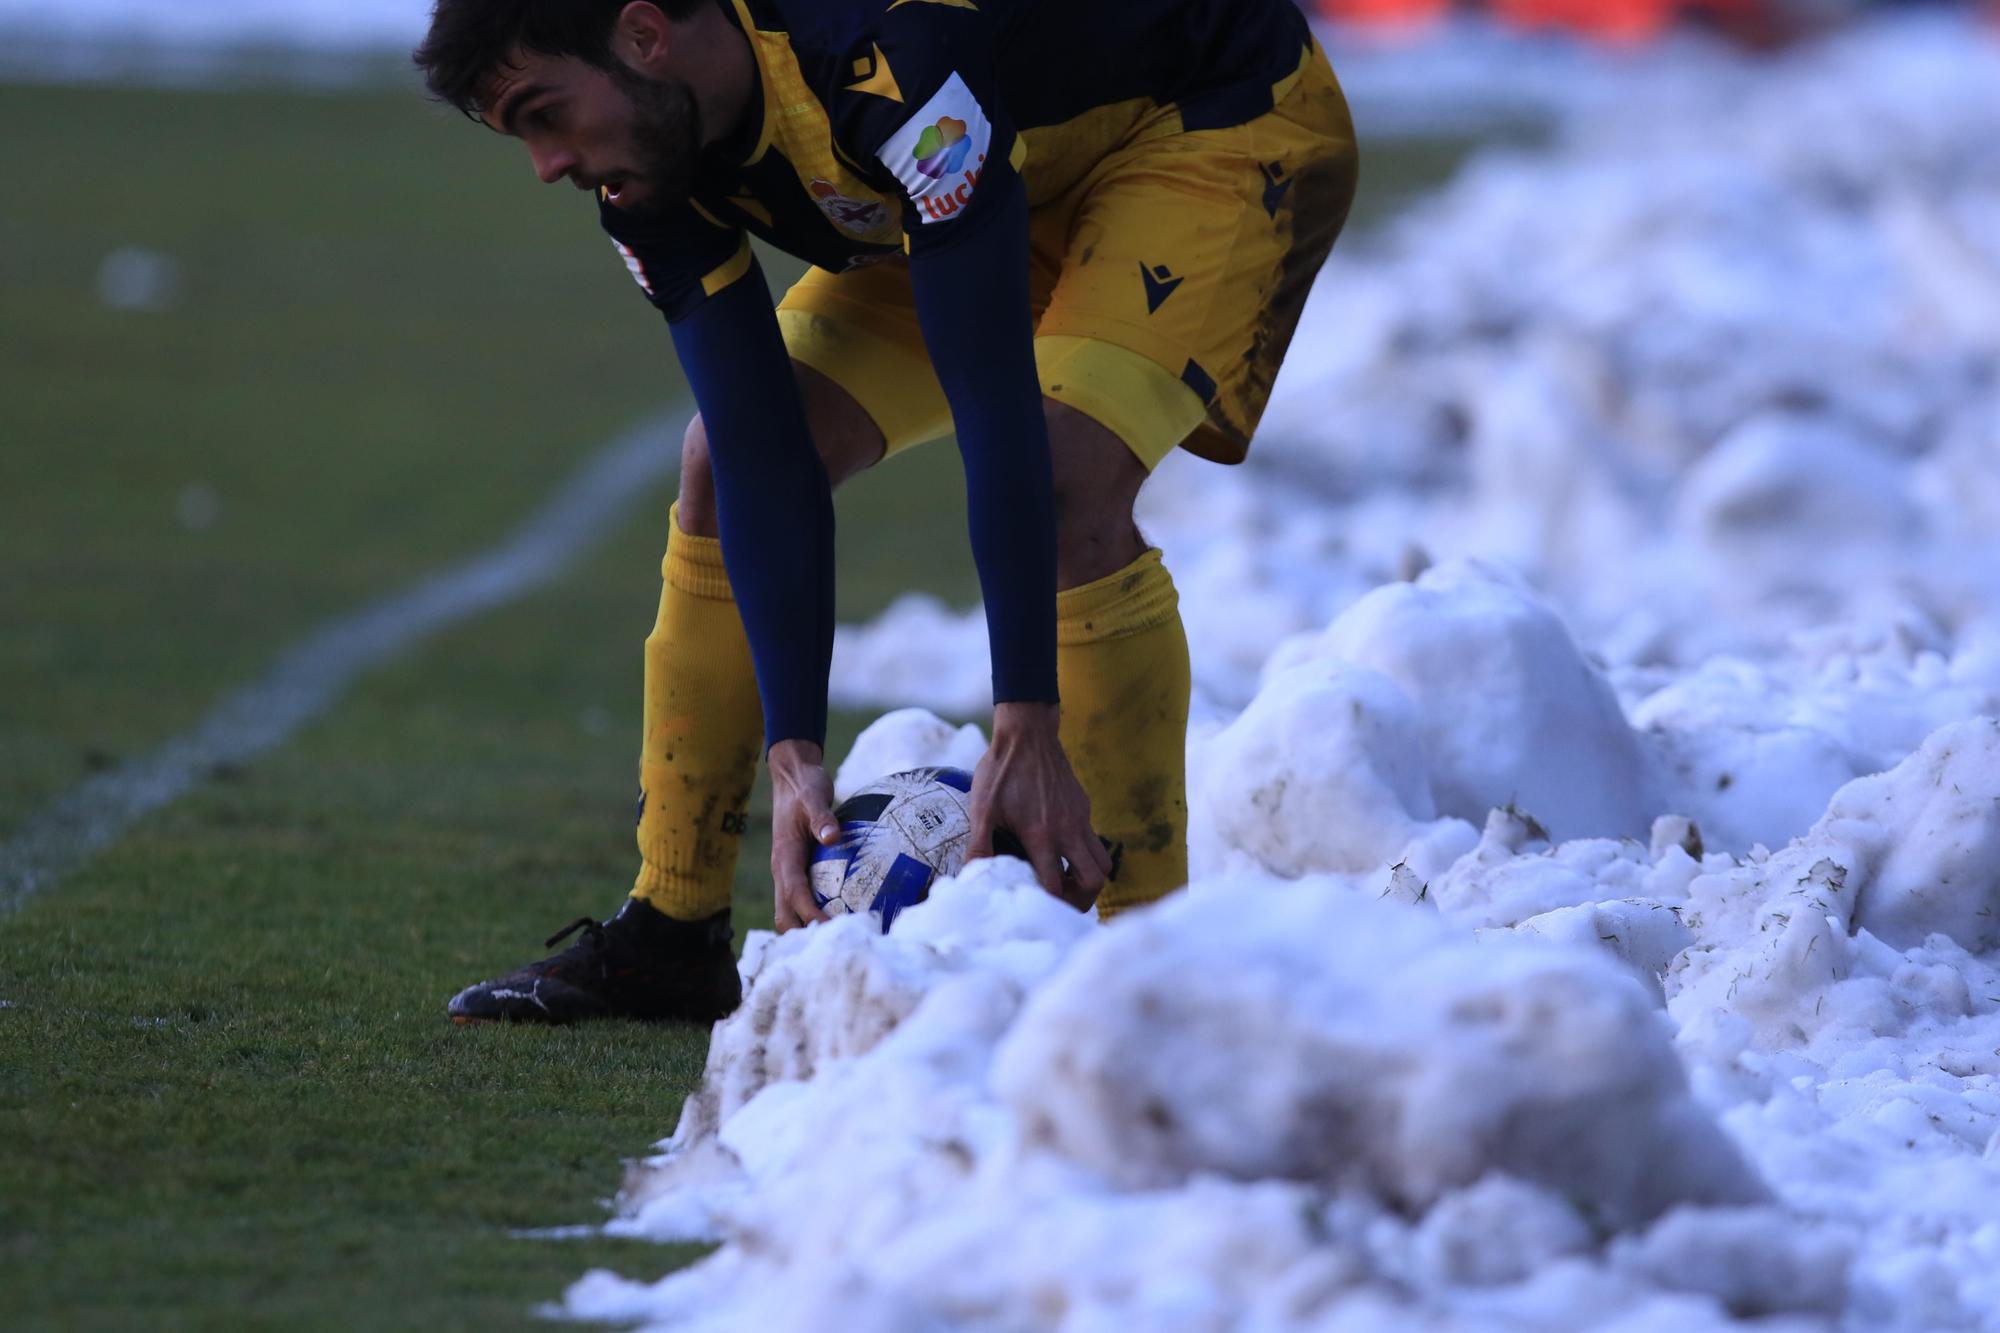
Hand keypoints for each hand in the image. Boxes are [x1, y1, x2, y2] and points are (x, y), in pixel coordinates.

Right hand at [770, 739, 835, 932]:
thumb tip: (832, 836)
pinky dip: (814, 914)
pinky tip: (840, 917)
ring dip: (807, 928)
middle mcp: (782, 871)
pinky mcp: (796, 871)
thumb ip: (822, 817)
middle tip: (837, 943)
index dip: (811, 916)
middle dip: (805, 934)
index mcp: (784, 858)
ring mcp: (787, 873)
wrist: (792, 777)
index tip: (832, 929)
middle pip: (786, 915)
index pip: (795, 896)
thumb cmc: (804, 787)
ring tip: (839, 939)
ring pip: (790, 912)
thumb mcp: (814, 797)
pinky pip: (801, 900)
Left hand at [969, 702, 1113, 911]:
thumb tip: (971, 875)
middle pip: (1094, 881)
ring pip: (1103, 863)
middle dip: (1081, 899)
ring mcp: (1081, 818)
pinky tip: (1059, 849)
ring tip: (1064, 880)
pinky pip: (1095, 840)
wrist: (1027, 733)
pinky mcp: (1084, 807)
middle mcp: (1068, 830)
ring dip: (1087, 878)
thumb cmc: (1000, 770)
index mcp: (1042, 835)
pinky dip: (1084, 855)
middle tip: (1060, 900)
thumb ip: (979, 845)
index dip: (1048, 902)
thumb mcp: (981, 808)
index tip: (1034, 903)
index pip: (1056, 886)